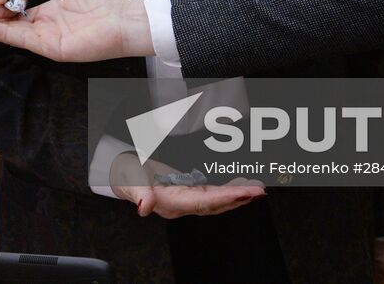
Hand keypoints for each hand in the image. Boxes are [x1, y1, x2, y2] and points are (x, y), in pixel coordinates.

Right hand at [0, 0, 152, 61]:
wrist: (126, 17)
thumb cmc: (109, 0)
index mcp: (49, 14)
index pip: (16, 13)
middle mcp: (44, 28)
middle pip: (7, 27)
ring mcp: (46, 40)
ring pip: (9, 34)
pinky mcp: (51, 48)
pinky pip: (22, 39)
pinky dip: (1, 33)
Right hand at [110, 152, 263, 219]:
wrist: (123, 176)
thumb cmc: (126, 176)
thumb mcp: (129, 180)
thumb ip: (138, 193)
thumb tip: (144, 207)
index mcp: (170, 202)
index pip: (202, 202)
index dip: (224, 199)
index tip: (242, 194)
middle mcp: (183, 204)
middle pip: (215, 204)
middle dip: (238, 198)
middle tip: (259, 191)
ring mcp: (187, 198)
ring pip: (217, 201)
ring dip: (237, 196)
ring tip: (257, 189)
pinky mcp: (189, 191)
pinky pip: (213, 194)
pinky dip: (229, 191)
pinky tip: (240, 186)